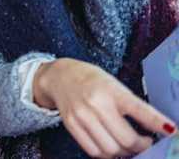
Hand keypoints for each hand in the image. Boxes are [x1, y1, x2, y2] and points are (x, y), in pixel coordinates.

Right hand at [33, 58, 175, 157]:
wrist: (60, 76)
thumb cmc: (92, 80)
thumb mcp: (115, 85)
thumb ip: (132, 106)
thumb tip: (156, 129)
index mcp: (111, 90)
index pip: (140, 110)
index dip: (158, 124)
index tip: (173, 132)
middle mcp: (95, 103)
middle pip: (127, 139)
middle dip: (142, 146)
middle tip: (147, 142)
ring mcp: (81, 115)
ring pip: (111, 150)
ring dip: (125, 153)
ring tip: (129, 145)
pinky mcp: (71, 125)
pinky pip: (94, 151)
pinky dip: (107, 154)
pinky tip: (112, 146)